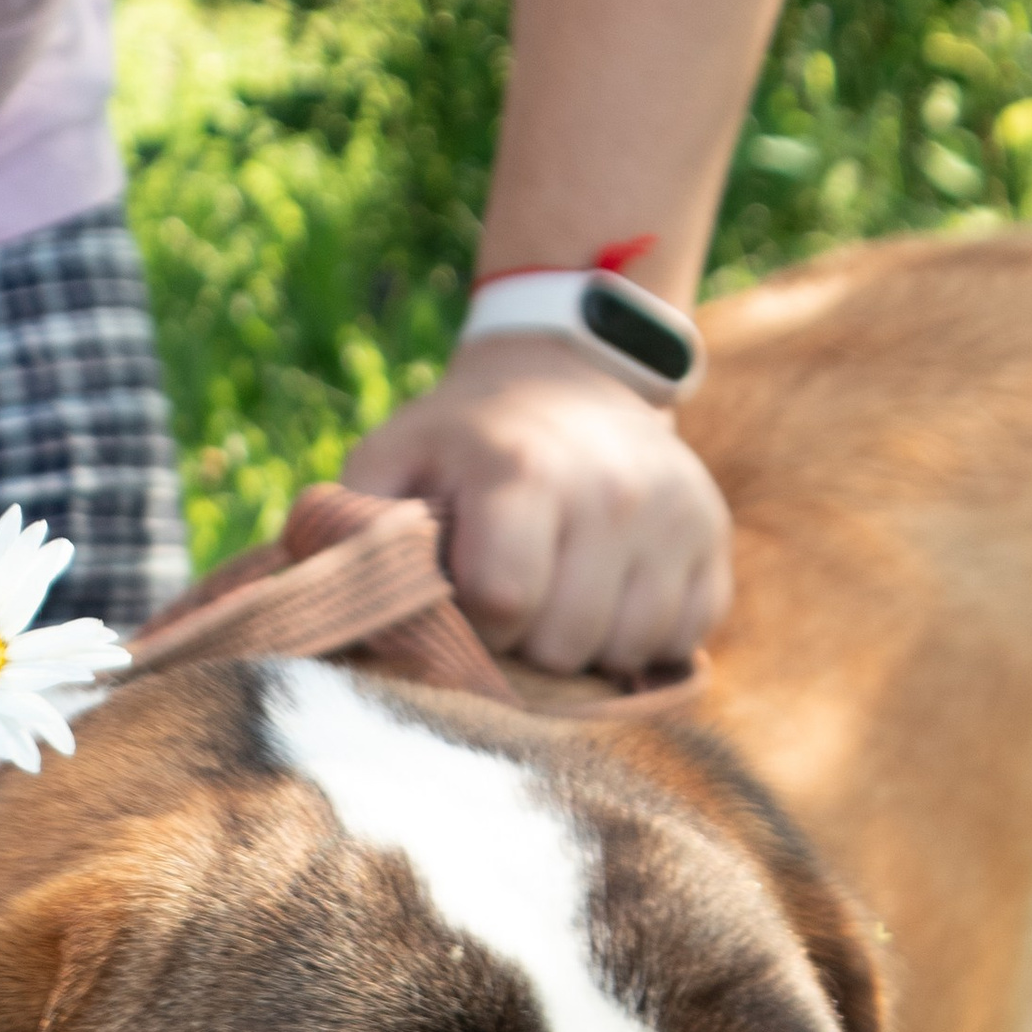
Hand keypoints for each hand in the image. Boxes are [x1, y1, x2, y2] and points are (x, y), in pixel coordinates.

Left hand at [343, 333, 730, 674]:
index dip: (475, 623)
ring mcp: (677, 517)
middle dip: (527, 642)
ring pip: (627, 653)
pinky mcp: (715, 543)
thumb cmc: (461, 443)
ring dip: (584, 647)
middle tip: (512, 597)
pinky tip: (608, 594)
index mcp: (524, 470)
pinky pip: (679, 641)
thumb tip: (315, 606)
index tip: (464, 597)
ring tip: (558, 594)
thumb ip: (354, 528)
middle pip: (567, 644)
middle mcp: (615, 491)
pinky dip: (639, 639)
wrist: (569, 378)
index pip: (504, 602)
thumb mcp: (393, 460)